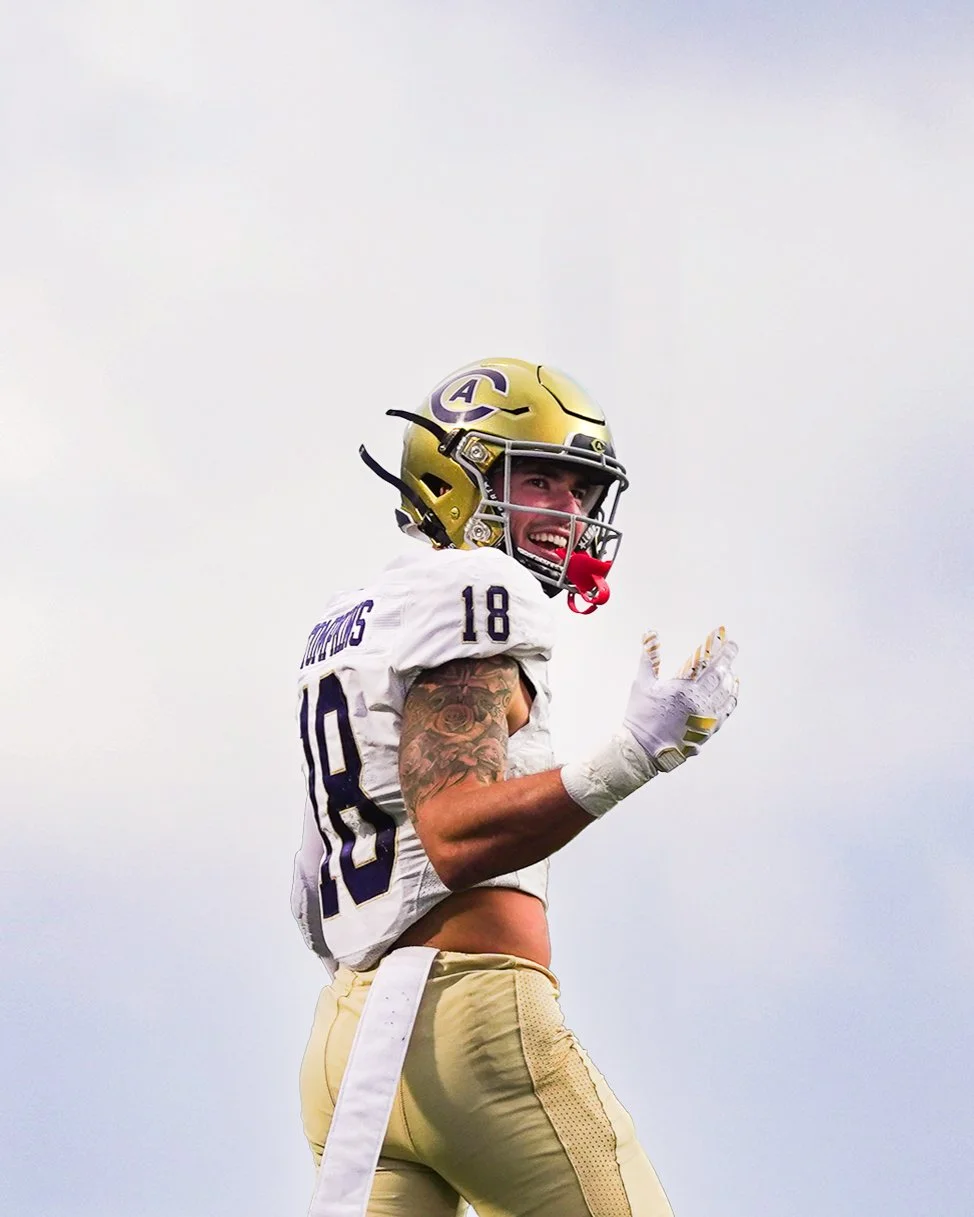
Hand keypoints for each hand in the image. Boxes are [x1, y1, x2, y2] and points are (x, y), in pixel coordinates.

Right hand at [623, 627, 739, 771]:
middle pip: (722, 677)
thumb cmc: (640, 715)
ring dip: (730, 678)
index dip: (722, 650)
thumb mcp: (642, 683)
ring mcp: (706, 718)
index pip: (710, 664)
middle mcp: (699, 703)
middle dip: (728, 660)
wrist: (643, 750)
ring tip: (730, 669)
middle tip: (731, 649)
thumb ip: (649, 657)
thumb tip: (650, 634)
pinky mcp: (708, 730)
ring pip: (727, 694)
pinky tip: (731, 690)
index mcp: (684, 690)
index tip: (728, 640)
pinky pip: (726, 711)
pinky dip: (731, 697)